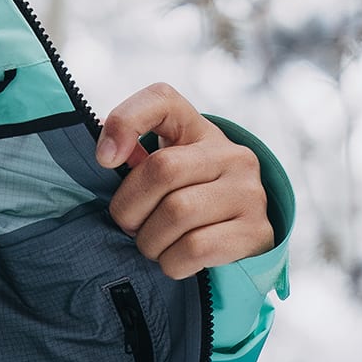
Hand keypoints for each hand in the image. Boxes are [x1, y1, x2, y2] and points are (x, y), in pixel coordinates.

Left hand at [96, 83, 273, 280]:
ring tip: (153, 245)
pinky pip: (195, 248)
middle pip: (162, 170)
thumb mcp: (160, 174)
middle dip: (129, 208)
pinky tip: (175, 260)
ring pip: (177, 213)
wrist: (239, 241)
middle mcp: (230, 154)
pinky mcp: (257, 230)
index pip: (162, 99)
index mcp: (197, 131)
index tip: (105, 160)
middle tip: (129, 226)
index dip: (126, 122)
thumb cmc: (184, 204)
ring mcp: (249, 191)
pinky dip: (171, 263)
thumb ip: (131, 159)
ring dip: (150, 241)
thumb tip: (105, 154)